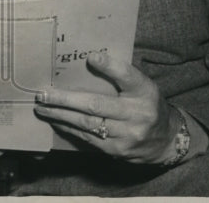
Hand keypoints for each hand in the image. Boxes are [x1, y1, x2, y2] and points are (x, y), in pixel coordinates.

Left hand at [33, 52, 180, 163]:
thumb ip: (119, 73)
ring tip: (42, 108)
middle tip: (43, 94)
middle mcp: (136, 114)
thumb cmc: (147, 104)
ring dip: (60, 115)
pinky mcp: (117, 151)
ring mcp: (126, 136)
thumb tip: (90, 58)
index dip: (109, 66)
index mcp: (144, 91)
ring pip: (87, 124)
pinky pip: (88, 139)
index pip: (127, 76)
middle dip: (65, 99)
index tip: (90, 57)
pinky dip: (69, 129)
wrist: (167, 140)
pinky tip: (56, 121)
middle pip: (96, 105)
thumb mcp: (141, 85)